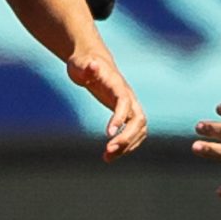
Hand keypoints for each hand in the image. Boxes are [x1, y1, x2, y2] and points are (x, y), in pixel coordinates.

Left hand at [68, 46, 145, 160]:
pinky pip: (135, 133)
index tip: (108, 134)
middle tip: (108, 151)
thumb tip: (92, 65)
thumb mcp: (81, 64)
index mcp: (117, 85)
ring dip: (127, 145)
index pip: (124, 102)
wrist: (93, 62)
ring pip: (139, 129)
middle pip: (139, 120)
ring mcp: (131, 106)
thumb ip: (86, 66)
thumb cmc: (84, 64)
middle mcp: (129, 96)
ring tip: (107, 158)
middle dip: (127, 137)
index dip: (120, 118)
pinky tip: (111, 154)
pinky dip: (127, 146)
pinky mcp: (128, 114)